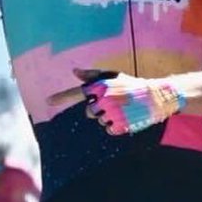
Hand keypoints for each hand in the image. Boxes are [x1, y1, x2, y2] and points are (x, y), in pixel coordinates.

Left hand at [52, 68, 185, 135]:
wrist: (154, 96)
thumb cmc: (131, 85)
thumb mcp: (112, 77)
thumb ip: (92, 76)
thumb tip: (74, 71)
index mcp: (100, 87)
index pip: (77, 93)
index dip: (61, 97)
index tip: (47, 101)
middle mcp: (104, 100)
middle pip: (89, 112)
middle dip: (98, 109)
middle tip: (114, 103)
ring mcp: (111, 113)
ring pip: (100, 121)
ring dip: (108, 117)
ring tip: (123, 108)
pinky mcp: (119, 125)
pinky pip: (108, 130)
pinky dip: (115, 126)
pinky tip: (125, 117)